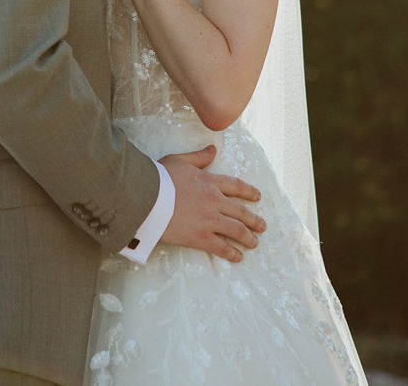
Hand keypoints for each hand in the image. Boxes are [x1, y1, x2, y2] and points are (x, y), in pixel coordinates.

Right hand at [158, 145, 264, 262]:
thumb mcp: (179, 160)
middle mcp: (214, 200)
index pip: (237, 186)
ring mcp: (209, 219)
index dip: (250, 192)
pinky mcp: (200, 236)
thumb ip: (199, 157)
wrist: (146, 196)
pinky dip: (232, 253)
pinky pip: (221, 247)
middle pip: (241, 211)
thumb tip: (213, 150)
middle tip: (262, 226)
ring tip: (254, 242)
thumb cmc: (159, 177)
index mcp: (210, 181)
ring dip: (248, 238)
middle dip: (254, 220)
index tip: (258, 197)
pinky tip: (238, 257)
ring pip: (237, 230)